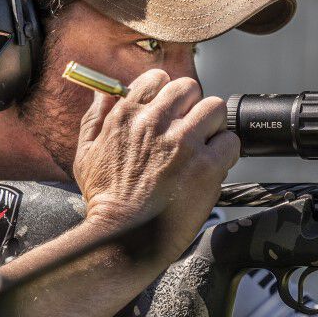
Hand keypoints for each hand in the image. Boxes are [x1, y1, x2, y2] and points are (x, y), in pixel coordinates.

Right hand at [73, 69, 239, 262]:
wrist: (123, 238)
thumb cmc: (104, 200)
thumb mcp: (86, 154)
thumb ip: (95, 117)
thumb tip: (102, 92)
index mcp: (126, 116)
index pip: (157, 79)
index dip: (166, 93)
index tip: (169, 109)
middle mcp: (155, 123)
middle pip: (190, 88)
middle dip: (191, 106)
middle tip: (190, 128)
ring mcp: (183, 143)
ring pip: (215, 109)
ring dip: (212, 126)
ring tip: (204, 145)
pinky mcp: (206, 166)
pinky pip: (230, 142)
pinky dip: (226, 152)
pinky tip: (213, 166)